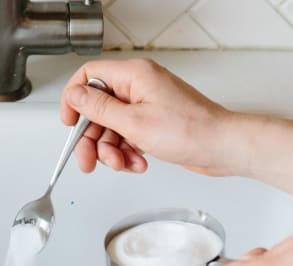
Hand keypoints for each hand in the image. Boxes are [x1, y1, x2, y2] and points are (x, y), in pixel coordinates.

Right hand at [60, 58, 232, 174]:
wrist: (223, 148)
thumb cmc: (192, 131)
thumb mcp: (135, 122)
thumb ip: (99, 109)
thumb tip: (75, 96)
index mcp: (134, 75)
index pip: (89, 76)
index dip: (74, 99)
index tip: (70, 123)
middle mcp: (139, 86)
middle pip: (98, 109)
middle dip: (93, 139)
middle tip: (89, 161)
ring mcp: (147, 105)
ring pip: (111, 127)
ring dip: (112, 151)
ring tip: (123, 163)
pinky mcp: (153, 123)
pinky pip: (127, 137)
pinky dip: (128, 153)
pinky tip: (138, 162)